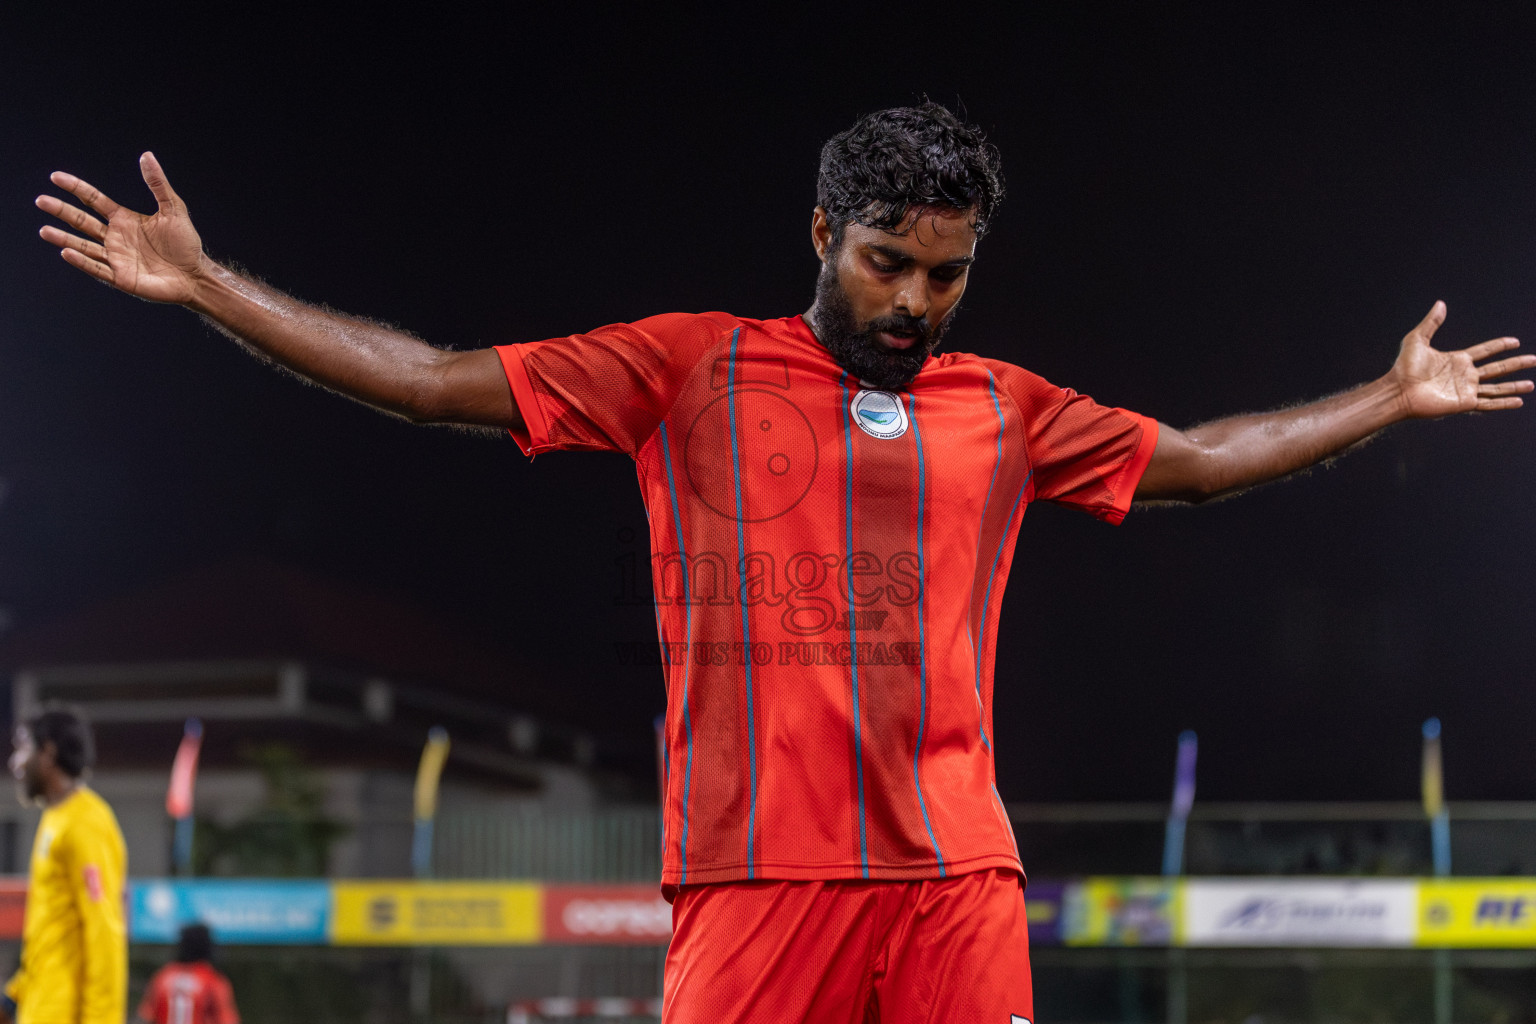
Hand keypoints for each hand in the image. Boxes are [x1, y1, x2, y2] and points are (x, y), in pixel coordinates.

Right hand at [36, 152, 205, 303]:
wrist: (195, 275)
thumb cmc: (186, 243)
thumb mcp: (173, 209)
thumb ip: (158, 184)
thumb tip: (147, 156)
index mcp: (124, 219)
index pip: (93, 200)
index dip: (75, 188)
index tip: (56, 177)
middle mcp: (115, 237)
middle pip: (82, 221)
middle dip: (62, 211)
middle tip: (41, 200)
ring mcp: (116, 258)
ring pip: (83, 246)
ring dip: (64, 238)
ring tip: (44, 230)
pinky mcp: (121, 277)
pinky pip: (97, 269)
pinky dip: (82, 261)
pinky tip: (66, 252)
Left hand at [1391, 301, 1535, 417]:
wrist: (1399, 390)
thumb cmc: (1404, 367)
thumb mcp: (1417, 339)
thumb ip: (1431, 322)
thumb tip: (1440, 303)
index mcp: (1457, 359)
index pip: (1485, 351)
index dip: (1500, 346)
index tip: (1514, 341)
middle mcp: (1465, 374)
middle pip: (1497, 368)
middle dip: (1516, 363)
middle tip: (1534, 360)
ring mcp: (1466, 389)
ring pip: (1497, 387)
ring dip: (1514, 386)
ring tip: (1531, 385)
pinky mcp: (1464, 403)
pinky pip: (1488, 403)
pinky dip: (1504, 403)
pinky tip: (1518, 402)